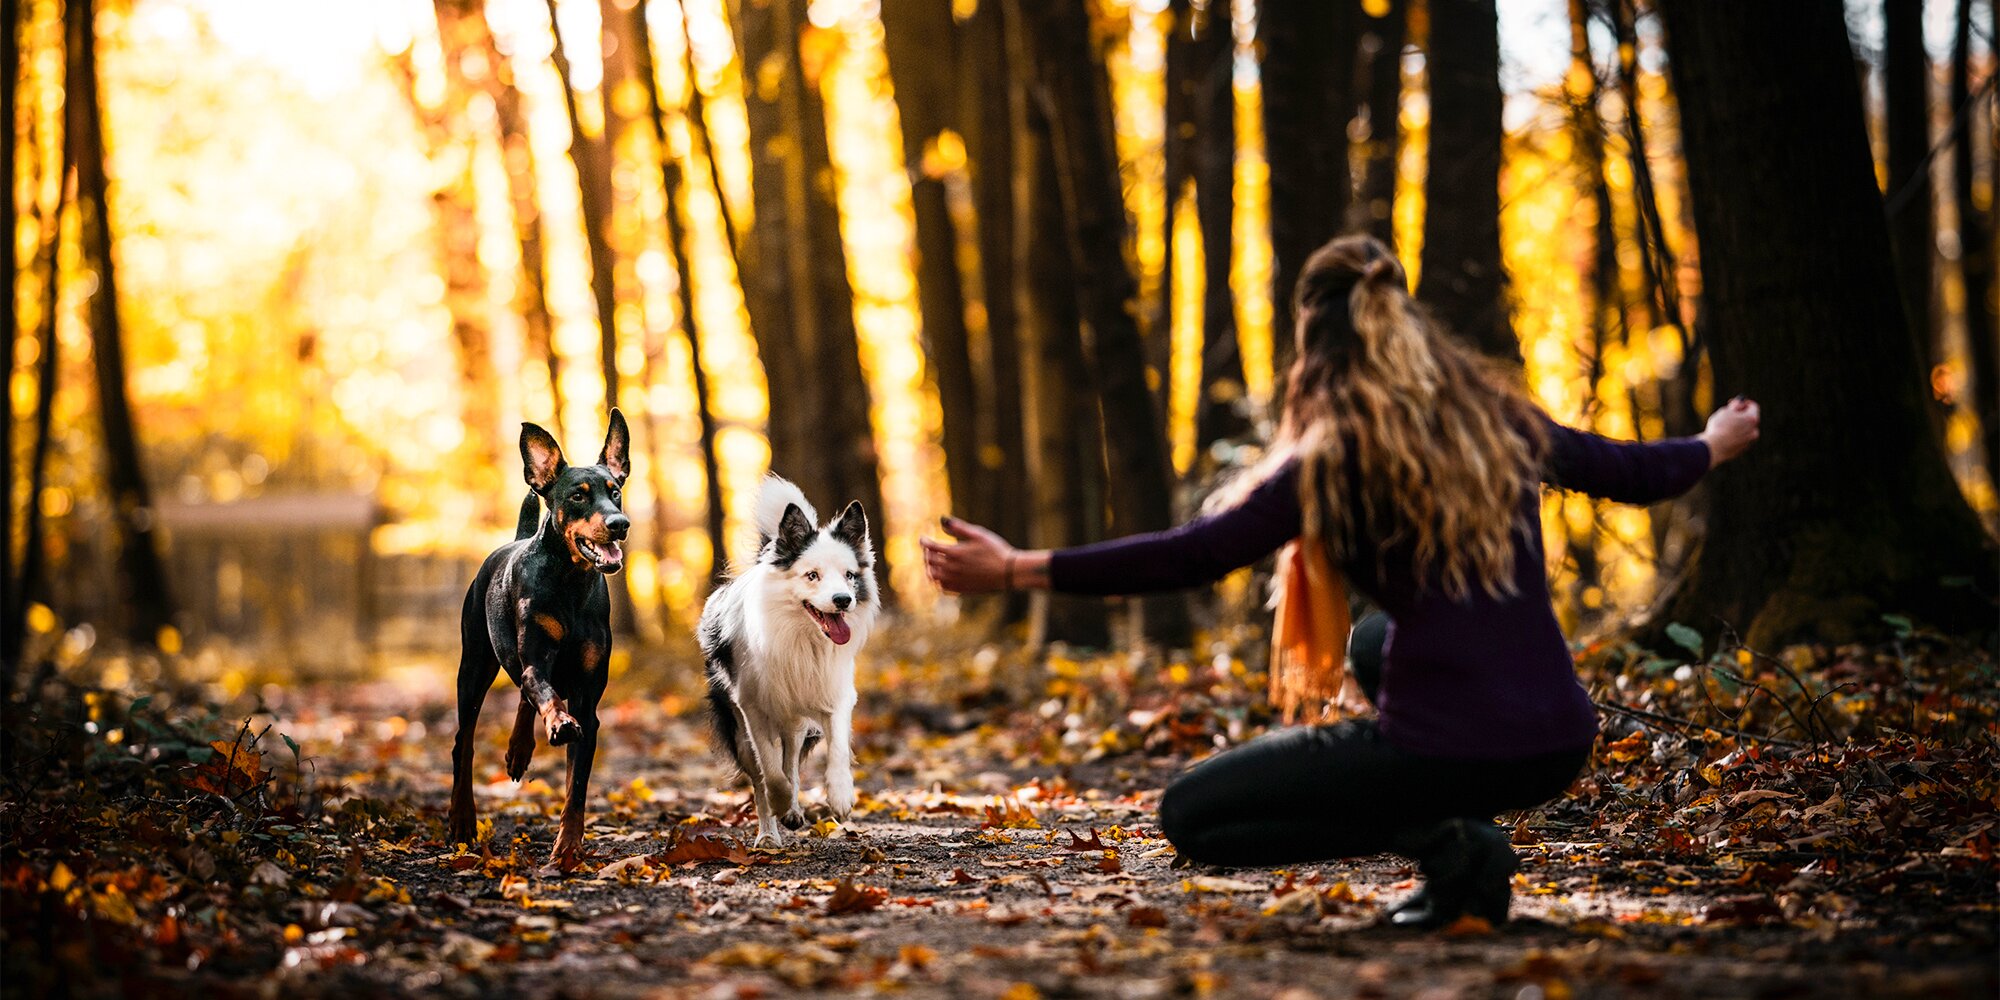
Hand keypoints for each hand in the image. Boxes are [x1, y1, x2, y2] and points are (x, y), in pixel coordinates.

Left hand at [920, 517, 1043, 593]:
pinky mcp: (962, 589)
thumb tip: (942, 520)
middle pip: (929, 561)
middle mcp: (952, 568)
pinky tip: (941, 576)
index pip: (930, 547)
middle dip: (926, 553)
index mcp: (955, 553)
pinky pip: (943, 587)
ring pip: (933, 576)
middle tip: (927, 549)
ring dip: (929, 568)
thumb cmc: (995, 550)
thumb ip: (959, 527)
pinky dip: (938, 581)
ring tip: (931, 563)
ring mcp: (956, 580)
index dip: (924, 541)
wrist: (1009, 572)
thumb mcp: (978, 534)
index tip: (923, 538)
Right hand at [1701, 396, 1760, 465]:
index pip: (1753, 406)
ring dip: (1738, 427)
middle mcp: (1754, 430)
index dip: (1744, 403)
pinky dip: (1735, 436)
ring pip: (1745, 430)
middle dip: (1741, 415)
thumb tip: (1739, 403)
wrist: (1714, 448)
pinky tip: (1723, 437)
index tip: (1736, 403)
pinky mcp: (1742, 449)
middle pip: (1750, 419)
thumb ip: (1734, 405)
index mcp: (1752, 418)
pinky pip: (1740, 440)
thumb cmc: (1719, 427)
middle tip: (1729, 414)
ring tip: (1723, 427)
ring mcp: (1749, 441)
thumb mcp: (1725, 411)